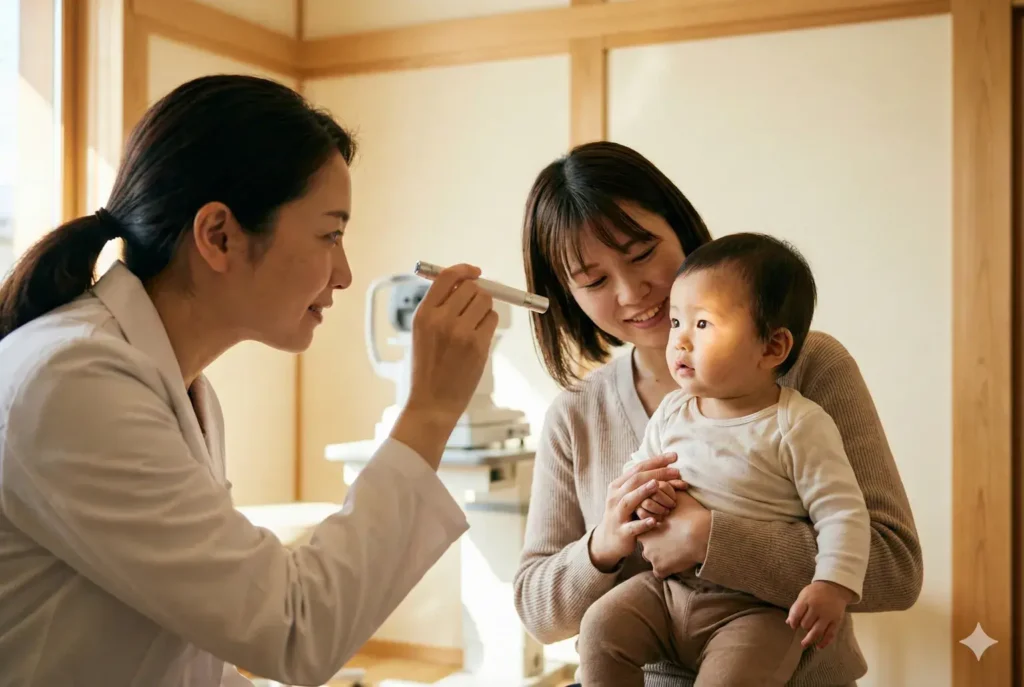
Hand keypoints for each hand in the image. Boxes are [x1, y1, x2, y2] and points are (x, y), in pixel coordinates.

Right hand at [389, 264, 498, 468]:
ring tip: (474, 326)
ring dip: (484, 308)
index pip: (447, 277)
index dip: (464, 270)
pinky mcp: (478, 345)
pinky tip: (478, 338)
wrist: (431, 403)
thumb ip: (439, 308)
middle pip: (471, 287)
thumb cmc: (427, 369)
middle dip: (477, 292)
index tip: (475, 272)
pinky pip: (492, 320)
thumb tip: (465, 283)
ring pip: (485, 301)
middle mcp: (441, 319)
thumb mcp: (422, 334)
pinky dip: (489, 324)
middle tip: (474, 307)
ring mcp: (461, 332)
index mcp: (423, 314)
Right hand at [589, 455, 686, 571]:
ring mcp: (617, 515)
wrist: (608, 540)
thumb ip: (642, 483)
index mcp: (618, 486)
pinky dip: (642, 524)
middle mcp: (615, 497)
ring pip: (628, 501)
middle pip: (635, 481)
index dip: (656, 461)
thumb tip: (667, 467)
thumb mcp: (629, 495)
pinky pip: (632, 527)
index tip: (675, 456)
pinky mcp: (621, 532)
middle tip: (676, 471)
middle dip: (656, 474)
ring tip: (657, 485)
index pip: (638, 468)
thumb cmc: (626, 514)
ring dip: (643, 492)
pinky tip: (653, 521)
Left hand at [636, 490, 710, 578]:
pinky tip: (677, 562)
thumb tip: (664, 484)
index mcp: (645, 524)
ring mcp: (651, 557)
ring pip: (653, 557)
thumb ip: (666, 493)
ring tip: (676, 550)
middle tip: (670, 538)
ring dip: (661, 555)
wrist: (700, 534)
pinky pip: (660, 571)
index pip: (643, 526)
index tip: (664, 525)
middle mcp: (644, 542)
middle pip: (646, 544)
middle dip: (655, 542)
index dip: (654, 526)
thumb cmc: (690, 515)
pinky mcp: (660, 569)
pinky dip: (667, 568)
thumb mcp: (677, 498)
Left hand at [787, 581, 854, 648]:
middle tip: (803, 627)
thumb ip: (796, 608)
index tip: (793, 626)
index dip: (793, 622)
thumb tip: (788, 622)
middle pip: (806, 624)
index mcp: (807, 600)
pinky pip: (830, 634)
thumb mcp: (804, 595)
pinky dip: (824, 642)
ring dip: (809, 639)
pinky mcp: (836, 621)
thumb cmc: (816, 592)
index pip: (797, 614)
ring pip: (817, 631)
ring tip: (804, 644)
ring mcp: (827, 616)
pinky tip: (818, 647)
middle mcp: (817, 608)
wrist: (835, 588)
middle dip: (803, 627)